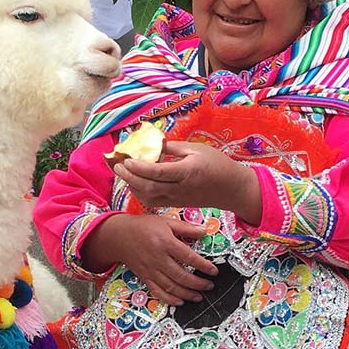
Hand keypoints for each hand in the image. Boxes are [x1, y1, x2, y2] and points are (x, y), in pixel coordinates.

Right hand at [81, 213, 218, 305]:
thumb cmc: (144, 227)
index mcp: (165, 243)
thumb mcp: (166, 221)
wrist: (119, 236)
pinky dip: (169, 299)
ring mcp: (151, 270)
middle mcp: (158, 258)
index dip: (203, 266)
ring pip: (171, 287)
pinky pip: (158, 292)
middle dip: (198, 283)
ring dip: (187, 294)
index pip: (188, 257)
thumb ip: (186, 227)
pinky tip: (180, 301)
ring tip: (199, 296)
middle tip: (209, 286)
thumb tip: (204, 231)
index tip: (213, 271)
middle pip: (181, 276)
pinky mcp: (145, 277)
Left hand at [112, 141, 261, 224]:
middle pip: (148, 187)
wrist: (232, 189)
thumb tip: (152, 144)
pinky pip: (153, 201)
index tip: (126, 160)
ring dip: (132, 186)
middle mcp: (180, 188)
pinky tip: (135, 183)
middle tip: (116, 166)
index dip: (139, 167)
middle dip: (129, 178)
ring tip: (123, 173)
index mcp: (187, 172)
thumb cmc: (217, 164)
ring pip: (148, 197)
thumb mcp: (197, 149)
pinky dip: (140, 193)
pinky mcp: (176, 204)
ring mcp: (177, 199)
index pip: (158, 172)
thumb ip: (173, 148)